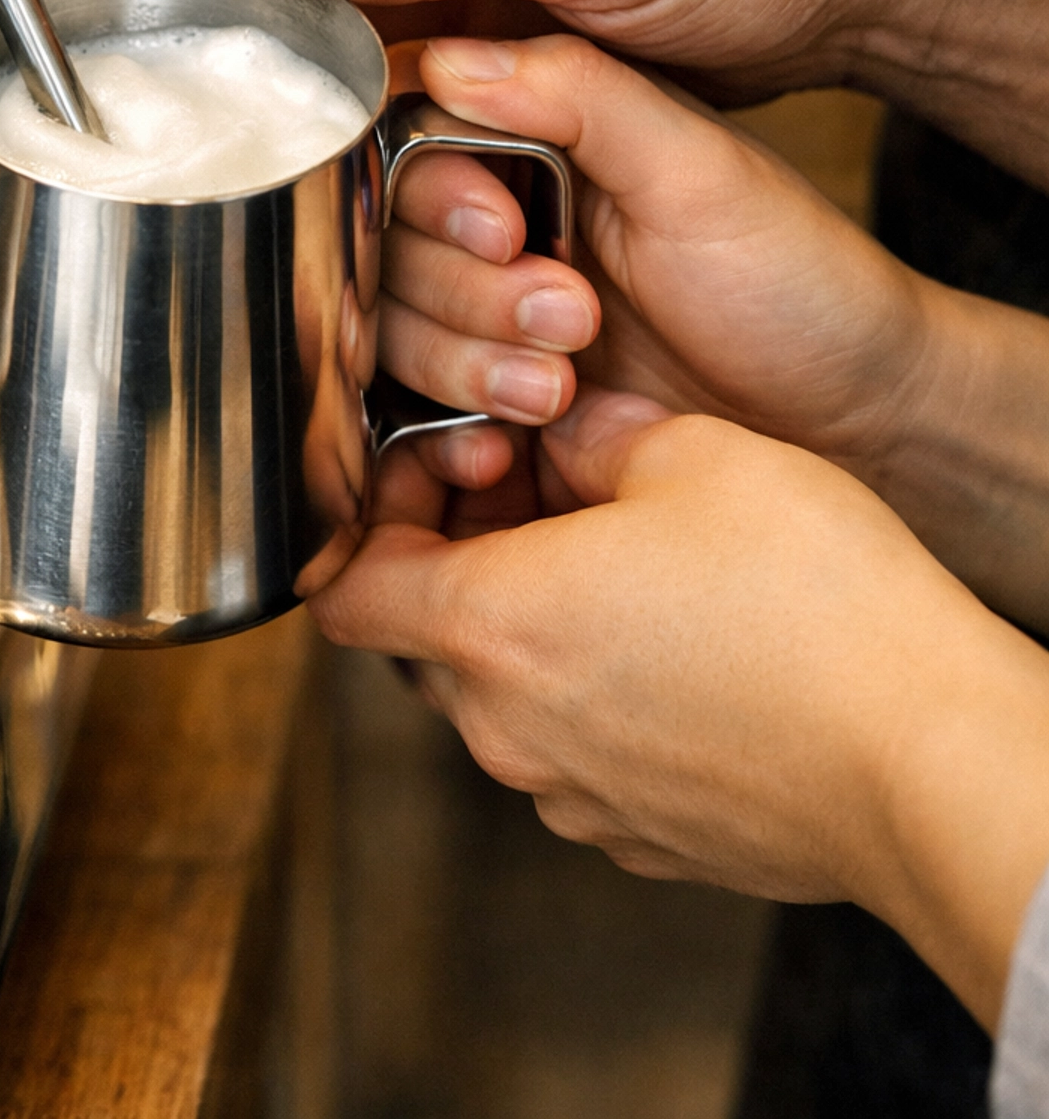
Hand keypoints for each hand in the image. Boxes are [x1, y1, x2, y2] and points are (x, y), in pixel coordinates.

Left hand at [313, 389, 1048, 1032]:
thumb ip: (594, 434)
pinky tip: (685, 645)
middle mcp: (509, 729)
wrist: (924, 758)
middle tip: (542, 495)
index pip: (346, 590)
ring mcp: (575, 796)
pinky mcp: (644, 840)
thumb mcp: (691, 452)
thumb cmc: (809, 603)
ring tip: (628, 565)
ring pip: (508, 698)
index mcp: (492, 625)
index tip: (439, 471)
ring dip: (538, 631)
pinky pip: (583, 753)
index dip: (374, 516)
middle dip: (462, 560)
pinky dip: (602, 697)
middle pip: (426, 639)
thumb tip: (567, 432)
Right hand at [385, 31, 1048, 633]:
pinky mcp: (489, 407)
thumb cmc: (798, 282)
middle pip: (390, 247)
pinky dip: (442, 439)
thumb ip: (577, 96)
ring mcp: (487, 320)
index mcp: (535, 142)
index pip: (414, 144)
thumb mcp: (697, 170)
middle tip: (572, 319)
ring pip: (394, 333)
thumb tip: (448, 58)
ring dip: (462, 365)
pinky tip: (502, 452)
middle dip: (468, 294)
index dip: (438, 194)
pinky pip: (413, 421)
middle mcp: (497, 224)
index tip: (506, 229)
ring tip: (559, 390)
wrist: (855, 427)